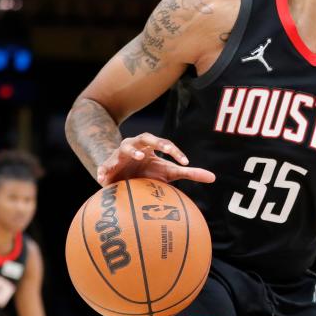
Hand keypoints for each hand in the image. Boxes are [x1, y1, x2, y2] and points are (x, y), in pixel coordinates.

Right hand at [97, 133, 215, 185]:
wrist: (121, 175)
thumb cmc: (147, 172)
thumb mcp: (168, 172)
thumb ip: (189, 173)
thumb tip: (214, 178)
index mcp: (151, 146)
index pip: (165, 143)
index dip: (175, 151)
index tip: (185, 163)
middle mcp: (135, 146)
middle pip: (145, 137)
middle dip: (155, 141)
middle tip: (166, 149)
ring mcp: (119, 154)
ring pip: (124, 147)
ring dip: (132, 151)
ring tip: (140, 156)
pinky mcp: (107, 167)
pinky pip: (104, 167)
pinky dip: (103, 171)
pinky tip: (102, 178)